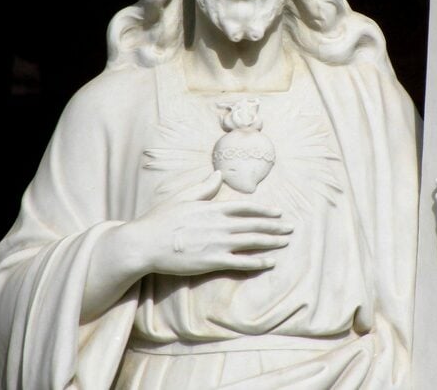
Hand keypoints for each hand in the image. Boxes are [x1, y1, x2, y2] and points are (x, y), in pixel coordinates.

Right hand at [124, 171, 293, 275]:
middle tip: (290, 228)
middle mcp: (219, 224)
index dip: (264, 210)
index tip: (278, 212)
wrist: (145, 244)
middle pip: (254, 224)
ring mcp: (217, 243)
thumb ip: (204, 187)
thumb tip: (218, 173)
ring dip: (271, 241)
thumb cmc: (160, 220)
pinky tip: (270, 262)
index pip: (245, 207)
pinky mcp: (212, 261)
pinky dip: (258, 262)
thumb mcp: (182, 197)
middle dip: (274, 226)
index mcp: (213, 208)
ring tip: (285, 241)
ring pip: (252, 241)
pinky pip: (241, 262)